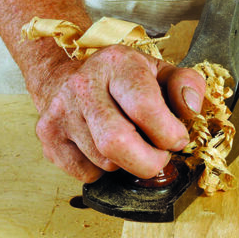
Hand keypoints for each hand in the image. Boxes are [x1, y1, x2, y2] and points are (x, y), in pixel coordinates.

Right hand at [33, 45, 205, 182]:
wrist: (64, 74)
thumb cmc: (120, 78)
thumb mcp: (159, 71)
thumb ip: (186, 84)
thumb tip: (190, 109)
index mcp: (117, 64)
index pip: (144, 107)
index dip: (169, 133)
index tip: (177, 138)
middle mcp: (84, 85)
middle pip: (116, 143)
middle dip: (148, 161)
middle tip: (159, 156)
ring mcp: (60, 112)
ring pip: (104, 162)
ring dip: (127, 163)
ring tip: (131, 144)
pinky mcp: (48, 136)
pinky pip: (85, 173)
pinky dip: (103, 170)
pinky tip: (105, 149)